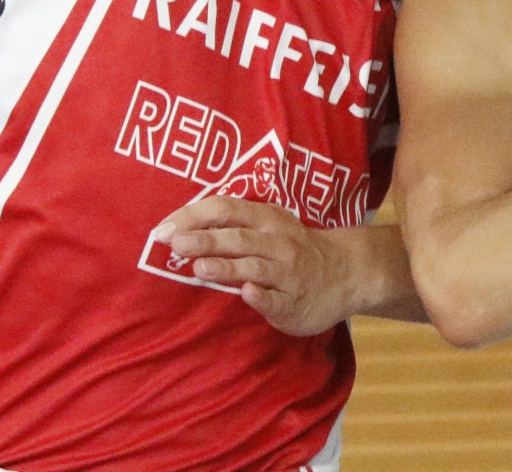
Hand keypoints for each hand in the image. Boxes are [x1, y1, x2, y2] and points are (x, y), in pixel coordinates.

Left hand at [154, 197, 357, 335]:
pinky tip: (247, 294)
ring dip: (228, 267)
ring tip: (200, 269)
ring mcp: (288, 273)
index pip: (227, 209)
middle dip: (205, 240)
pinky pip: (277, 299)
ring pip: (255, 267)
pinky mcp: (294, 302)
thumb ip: (232, 227)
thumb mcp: (269, 227)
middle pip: (238, 238)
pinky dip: (262, 296)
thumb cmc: (294, 249)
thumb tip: (181, 230)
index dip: (194, 216)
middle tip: (174, 244)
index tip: (164, 228)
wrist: (347, 273)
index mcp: (267, 219)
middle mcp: (278, 243)